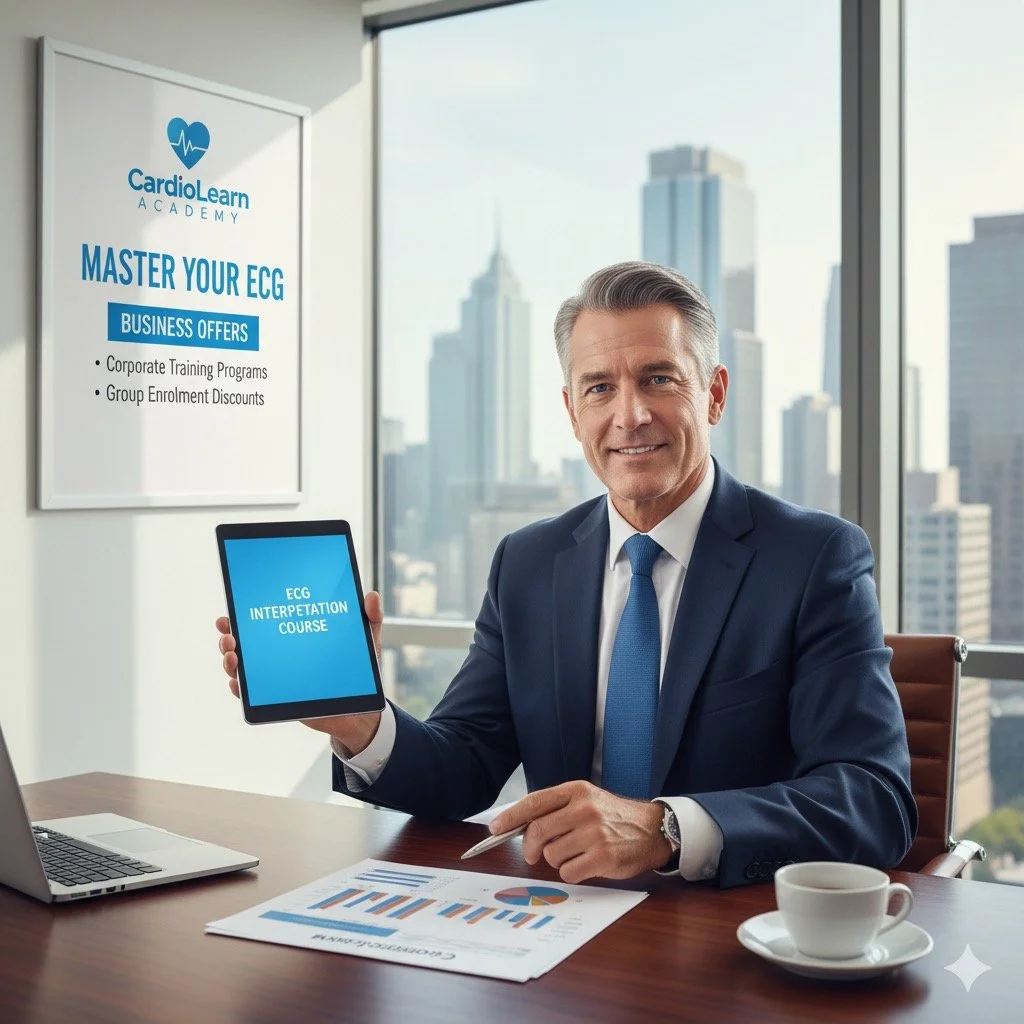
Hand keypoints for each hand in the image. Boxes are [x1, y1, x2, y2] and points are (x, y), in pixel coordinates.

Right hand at [215, 591, 384, 754]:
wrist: (361, 709)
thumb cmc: (358, 671)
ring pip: (243, 669)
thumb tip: (372, 595)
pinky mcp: (280, 700)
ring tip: (232, 657)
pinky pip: (253, 697)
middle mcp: (279, 656)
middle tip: (228, 634)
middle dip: (229, 638)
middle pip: (244, 644)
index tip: (230, 611)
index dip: (241, 616)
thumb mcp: (365, 641)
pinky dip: (242, 691)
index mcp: (292, 636)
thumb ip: (370, 617)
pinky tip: (238, 684)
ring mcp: (276, 678)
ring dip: (231, 662)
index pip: (262, 622)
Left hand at [489, 780, 671, 883]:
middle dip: (530, 847)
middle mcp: (584, 808)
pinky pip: (568, 871)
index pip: (535, 802)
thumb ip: (557, 809)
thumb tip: (520, 827)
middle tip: (533, 854)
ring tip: (575, 853)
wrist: (652, 829)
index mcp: (576, 791)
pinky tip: (586, 864)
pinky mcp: (603, 857)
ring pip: (552, 854)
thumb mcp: (587, 800)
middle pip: (537, 831)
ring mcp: (594, 833)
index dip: (511, 816)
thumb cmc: (613, 817)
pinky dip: (571, 872)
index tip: (495, 828)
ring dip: (556, 859)